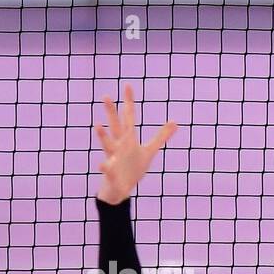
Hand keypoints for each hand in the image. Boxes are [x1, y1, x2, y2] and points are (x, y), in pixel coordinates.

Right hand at [94, 85, 177, 205]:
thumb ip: (161, 136)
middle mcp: (119, 145)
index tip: (128, 85)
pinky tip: (101, 165)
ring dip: (103, 137)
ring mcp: (113, 158)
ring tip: (97, 126)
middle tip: (105, 95)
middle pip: (116, 126)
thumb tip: (176, 122)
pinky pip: (108, 171)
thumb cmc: (133, 166)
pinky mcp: (112, 173)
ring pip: (108, 145)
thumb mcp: (149, 150)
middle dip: (112, 113)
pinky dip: (105, 168)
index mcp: (127, 139)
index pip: (129, 118)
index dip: (129, 103)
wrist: (118, 187)